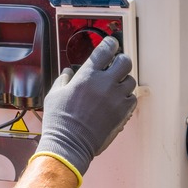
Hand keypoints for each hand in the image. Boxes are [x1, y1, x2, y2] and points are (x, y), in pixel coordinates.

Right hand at [33, 37, 136, 186]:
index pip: (106, 49)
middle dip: (121, 61)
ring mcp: (116, 98)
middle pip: (125, 61)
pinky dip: (127, 97)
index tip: (111, 44)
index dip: (110, 43)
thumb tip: (69, 72)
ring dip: (124, 80)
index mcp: (87, 75)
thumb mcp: (55, 94)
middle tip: (115, 65)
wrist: (69, 144)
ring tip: (115, 86)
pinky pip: (132, 99)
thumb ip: (64, 79)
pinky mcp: (122, 113)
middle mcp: (105, 83)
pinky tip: (118, 101)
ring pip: (131, 80)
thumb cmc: (59, 120)